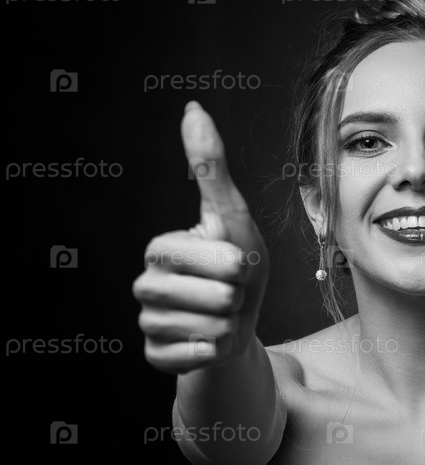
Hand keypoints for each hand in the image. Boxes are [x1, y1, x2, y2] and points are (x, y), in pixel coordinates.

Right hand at [132, 101, 269, 373]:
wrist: (240, 322)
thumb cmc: (239, 265)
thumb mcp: (233, 216)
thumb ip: (210, 167)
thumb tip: (192, 108)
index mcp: (161, 248)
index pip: (200, 256)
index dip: (231, 263)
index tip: (237, 262)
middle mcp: (145, 284)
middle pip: (208, 295)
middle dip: (235, 295)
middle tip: (232, 291)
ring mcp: (147, 321)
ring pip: (205, 327)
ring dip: (229, 323)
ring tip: (223, 314)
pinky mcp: (154, 355)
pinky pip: (190, 356)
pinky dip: (212, 350)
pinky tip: (210, 340)